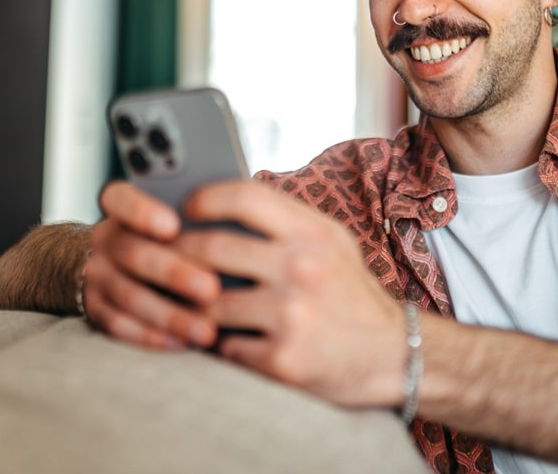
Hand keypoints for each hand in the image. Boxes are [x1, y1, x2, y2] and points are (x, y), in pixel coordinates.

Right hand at [87, 181, 223, 349]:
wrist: (123, 264)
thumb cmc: (175, 235)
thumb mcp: (182, 216)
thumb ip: (203, 217)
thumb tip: (246, 227)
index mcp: (123, 206)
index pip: (119, 199)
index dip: (142, 211)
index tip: (172, 226)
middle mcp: (105, 238)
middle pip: (132, 252)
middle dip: (173, 272)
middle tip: (211, 288)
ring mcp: (98, 275)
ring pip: (128, 295)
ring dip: (170, 315)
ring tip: (207, 330)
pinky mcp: (96, 310)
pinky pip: (120, 326)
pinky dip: (153, 337)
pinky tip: (185, 344)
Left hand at [173, 181, 405, 408]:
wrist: (391, 356)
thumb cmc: (352, 297)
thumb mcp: (333, 245)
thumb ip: (287, 224)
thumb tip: (221, 207)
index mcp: (314, 234)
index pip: (246, 197)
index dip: (205, 199)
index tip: (186, 210)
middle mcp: (303, 269)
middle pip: (211, 248)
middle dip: (177, 255)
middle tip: (166, 261)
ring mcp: (291, 315)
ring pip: (207, 304)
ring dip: (191, 307)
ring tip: (190, 305)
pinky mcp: (281, 359)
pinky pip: (223, 347)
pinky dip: (218, 345)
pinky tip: (225, 341)